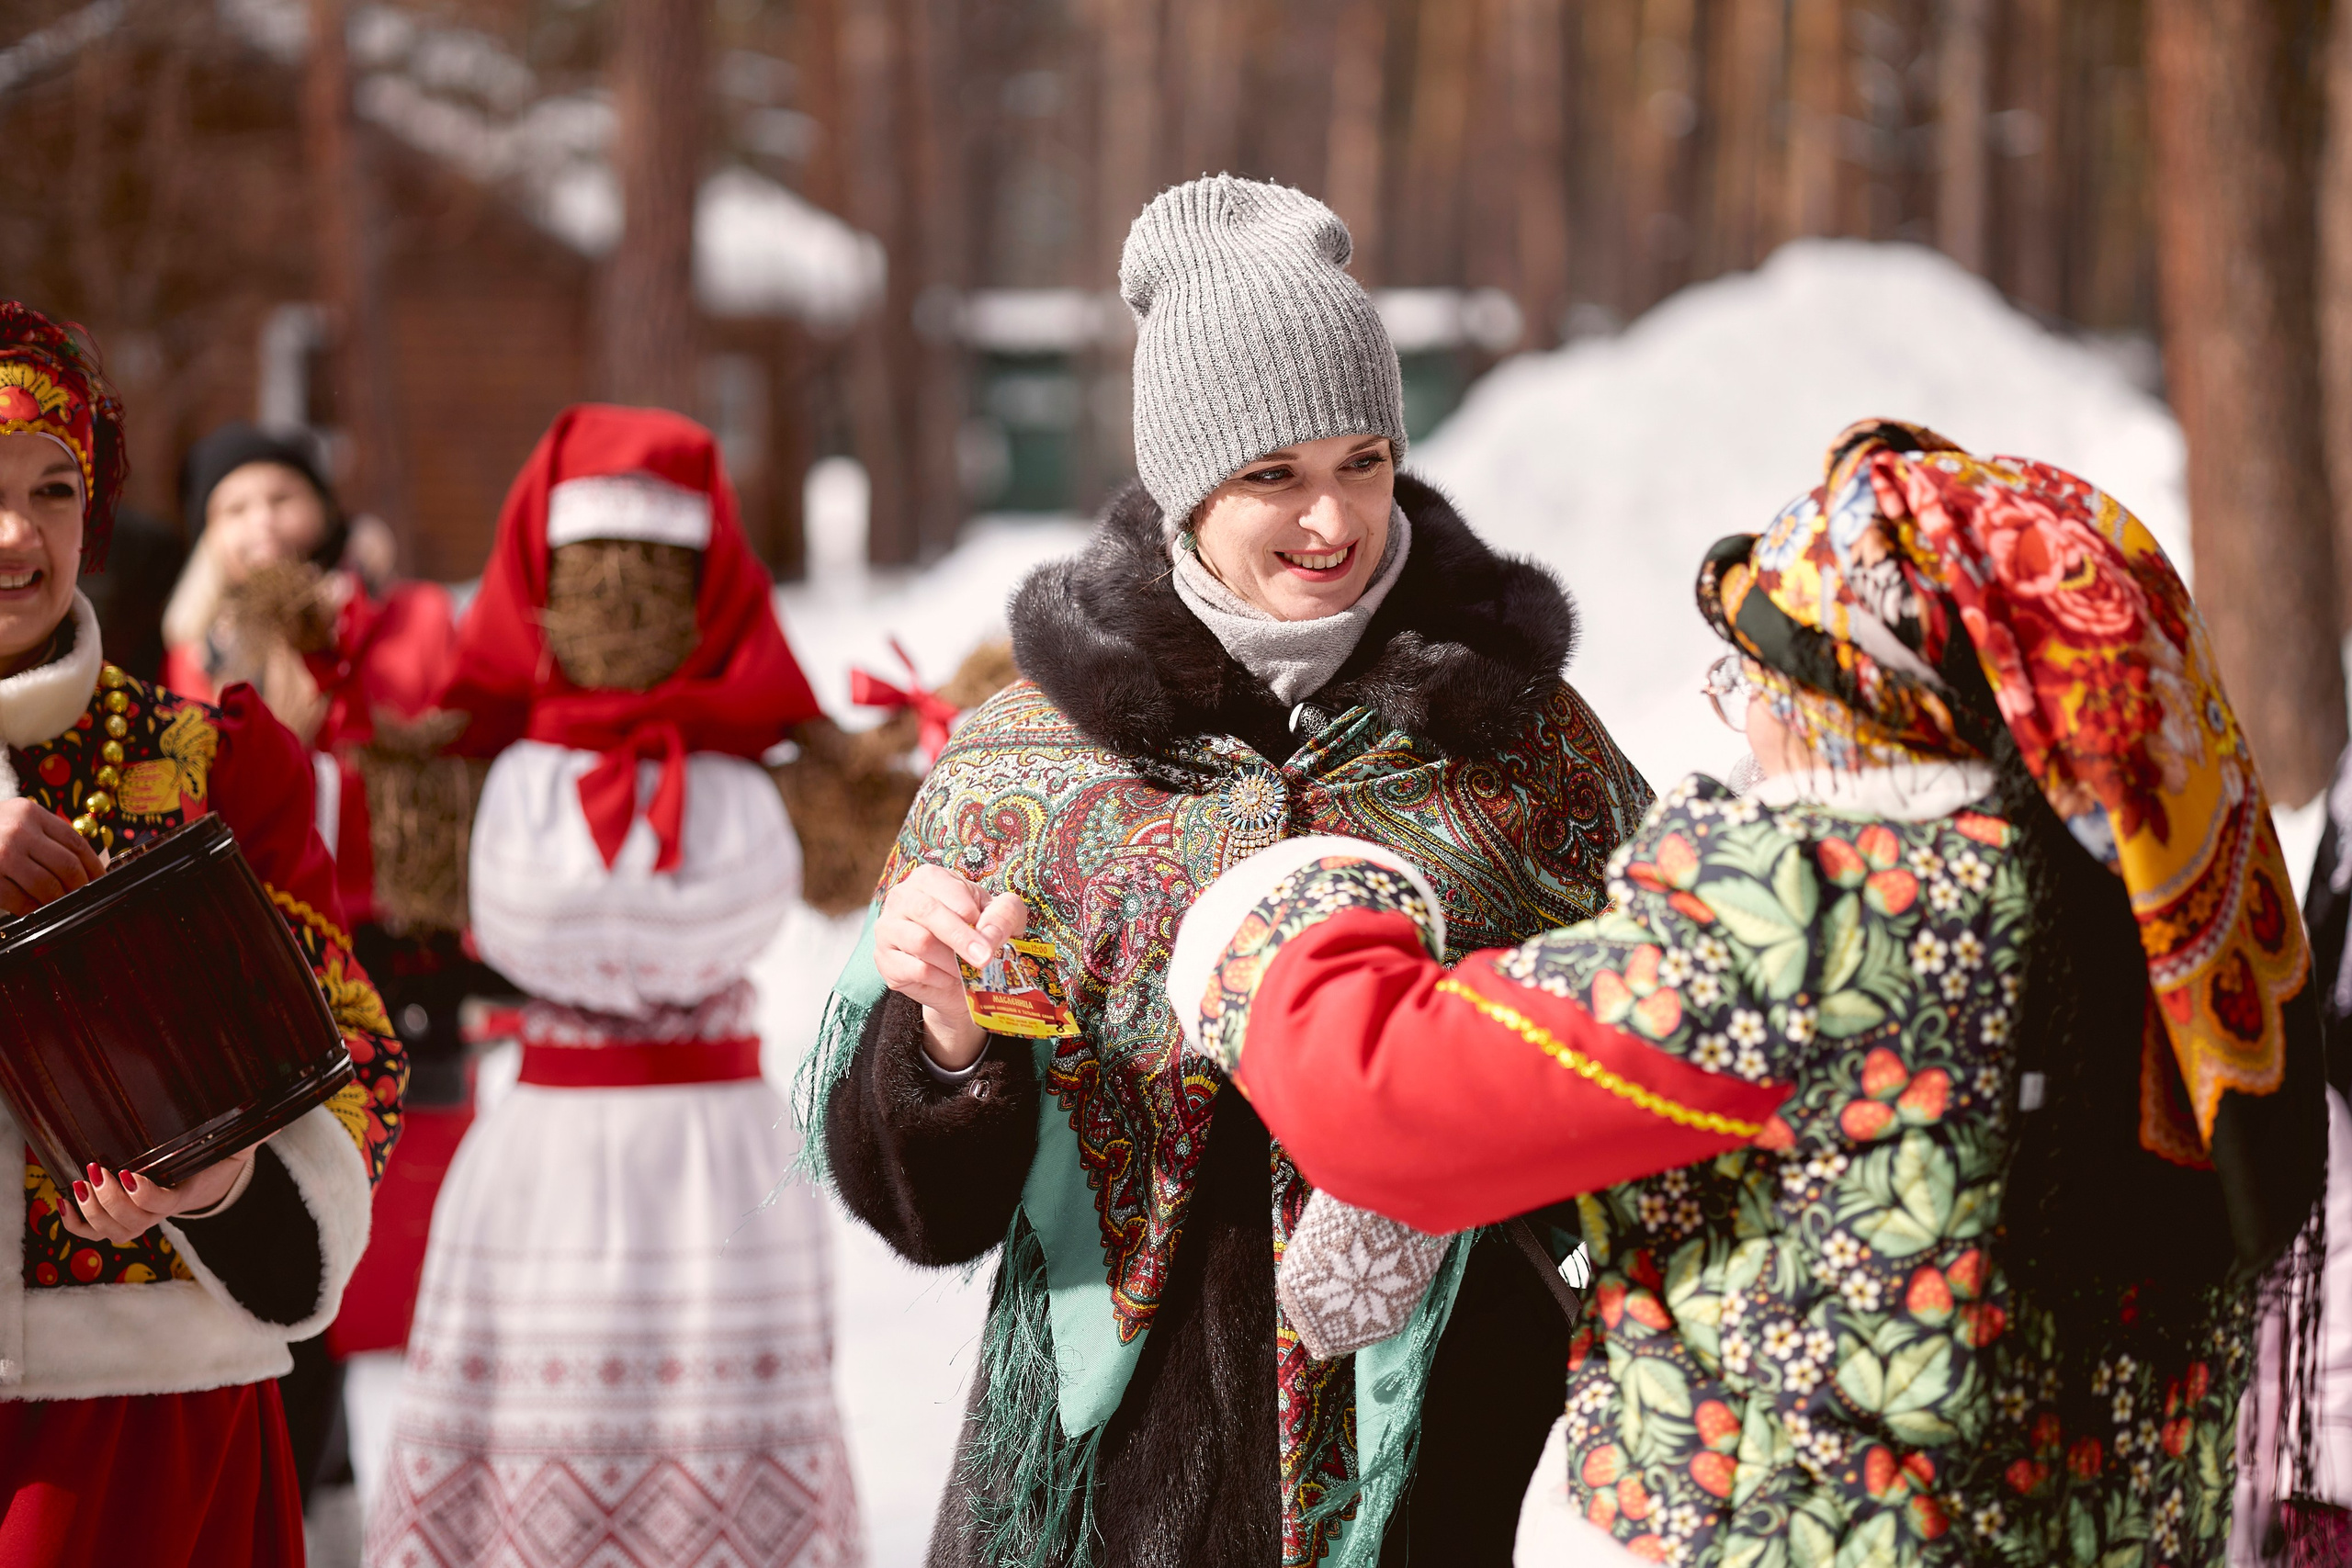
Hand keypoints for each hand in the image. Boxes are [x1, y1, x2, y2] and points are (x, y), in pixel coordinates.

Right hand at [0, 797, 102, 915]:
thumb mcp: (15, 821)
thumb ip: (45, 836)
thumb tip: (86, 867)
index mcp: (30, 813)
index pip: (75, 842)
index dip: (93, 865)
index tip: (100, 879)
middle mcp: (17, 830)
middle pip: (67, 866)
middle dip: (79, 887)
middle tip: (82, 898)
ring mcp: (1, 853)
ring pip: (47, 885)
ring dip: (58, 901)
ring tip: (60, 906)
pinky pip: (20, 899)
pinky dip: (33, 908)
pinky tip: (36, 910)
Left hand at [61, 1149, 256, 1244]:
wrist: (203, 1185)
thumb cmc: (213, 1163)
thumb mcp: (232, 1150)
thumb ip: (249, 1137)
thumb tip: (275, 1120)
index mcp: (184, 1196)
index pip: (163, 1205)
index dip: (144, 1197)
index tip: (129, 1173)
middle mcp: (157, 1215)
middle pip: (131, 1224)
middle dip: (110, 1201)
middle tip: (99, 1171)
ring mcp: (135, 1221)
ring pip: (110, 1232)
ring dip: (91, 1212)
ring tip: (81, 1183)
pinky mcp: (117, 1220)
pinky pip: (91, 1234)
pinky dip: (74, 1224)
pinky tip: (64, 1201)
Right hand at [875, 864, 1028, 1069]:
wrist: (960, 975)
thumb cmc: (977, 932)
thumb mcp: (1000, 915)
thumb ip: (1004, 914)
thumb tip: (989, 933)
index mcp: (928, 878)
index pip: (944, 888)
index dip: (968, 910)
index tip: (987, 930)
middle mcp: (900, 898)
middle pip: (928, 912)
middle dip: (961, 937)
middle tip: (984, 958)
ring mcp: (887, 929)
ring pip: (920, 942)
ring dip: (952, 961)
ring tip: (968, 969)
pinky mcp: (885, 961)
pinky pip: (915, 969)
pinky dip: (941, 978)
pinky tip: (950, 979)